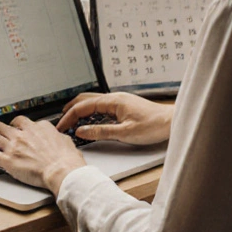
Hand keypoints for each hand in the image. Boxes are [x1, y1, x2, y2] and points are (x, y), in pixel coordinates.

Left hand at [0, 116, 86, 193]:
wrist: (61, 170)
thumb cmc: (66, 159)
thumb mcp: (64, 140)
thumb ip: (56, 136)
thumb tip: (56, 136)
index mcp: (37, 128)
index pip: (22, 122)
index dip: (16, 125)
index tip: (14, 128)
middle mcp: (23, 134)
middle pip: (2, 125)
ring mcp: (14, 146)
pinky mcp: (8, 160)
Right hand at [56, 92, 172, 145]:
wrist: (171, 122)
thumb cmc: (153, 126)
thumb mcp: (125, 133)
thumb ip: (100, 132)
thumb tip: (80, 131)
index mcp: (113, 101)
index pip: (83, 106)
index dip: (69, 116)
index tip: (61, 126)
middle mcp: (114, 98)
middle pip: (85, 99)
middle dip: (71, 110)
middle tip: (61, 122)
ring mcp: (119, 101)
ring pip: (93, 102)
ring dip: (80, 110)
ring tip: (70, 121)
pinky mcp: (123, 107)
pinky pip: (101, 107)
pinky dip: (90, 113)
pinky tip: (88, 122)